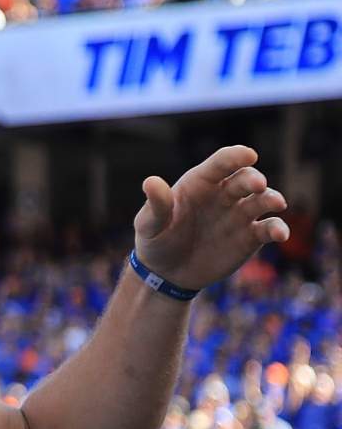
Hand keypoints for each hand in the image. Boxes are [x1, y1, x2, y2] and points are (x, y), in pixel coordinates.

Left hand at [133, 145, 289, 290]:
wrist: (167, 273)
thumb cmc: (156, 240)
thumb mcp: (149, 224)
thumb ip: (156, 204)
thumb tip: (151, 182)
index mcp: (200, 183)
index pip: (220, 163)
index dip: (235, 156)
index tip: (248, 154)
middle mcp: (223, 194)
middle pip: (244, 179)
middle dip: (253, 179)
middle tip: (258, 184)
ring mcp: (239, 214)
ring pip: (262, 200)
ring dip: (271, 199)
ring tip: (275, 204)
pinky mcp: (250, 237)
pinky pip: (268, 228)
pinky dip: (277, 228)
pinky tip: (280, 233)